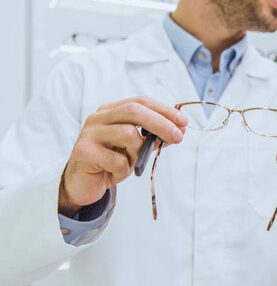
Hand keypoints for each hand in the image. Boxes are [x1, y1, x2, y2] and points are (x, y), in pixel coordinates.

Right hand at [58, 96, 187, 216]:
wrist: (83, 184)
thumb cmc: (111, 162)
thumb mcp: (136, 148)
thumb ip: (154, 138)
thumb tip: (179, 130)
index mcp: (112, 111)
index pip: (141, 102)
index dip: (164, 110)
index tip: (183, 121)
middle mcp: (99, 118)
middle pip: (134, 111)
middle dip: (161, 123)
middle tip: (178, 136)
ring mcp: (89, 133)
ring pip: (127, 134)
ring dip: (139, 151)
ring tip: (133, 162)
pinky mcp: (84, 152)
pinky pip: (117, 159)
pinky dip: (123, 169)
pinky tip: (116, 172)